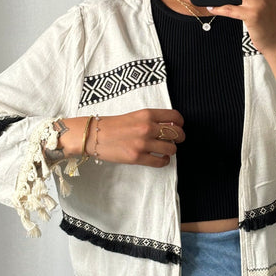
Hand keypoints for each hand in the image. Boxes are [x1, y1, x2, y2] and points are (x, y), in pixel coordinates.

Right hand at [50, 110, 184, 168]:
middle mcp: (147, 127)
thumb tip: (171, 127)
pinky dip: (164, 161)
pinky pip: (160, 162)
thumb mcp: (135, 115)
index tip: (179, 127)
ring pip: (171, 149)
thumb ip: (152, 120)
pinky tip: (160, 158)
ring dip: (171, 150)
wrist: (94, 135)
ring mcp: (143, 143)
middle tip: (175, 141)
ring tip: (165, 150)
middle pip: (177, 134)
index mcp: (147, 114)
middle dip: (179, 138)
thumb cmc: (114, 125)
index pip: (175, 117)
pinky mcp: (137, 157)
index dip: (180, 123)